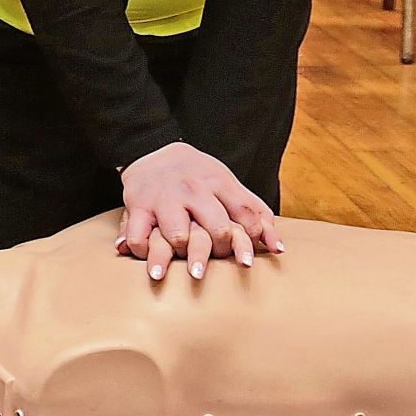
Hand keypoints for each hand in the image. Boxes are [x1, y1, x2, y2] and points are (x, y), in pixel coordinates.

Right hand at [117, 141, 283, 282]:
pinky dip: (143, 252)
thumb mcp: (229, 186)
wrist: (152, 150)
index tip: (247, 258)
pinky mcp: (137, 206)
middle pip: (217, 228)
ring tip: (185, 266)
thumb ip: (256, 214)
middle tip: (218, 261)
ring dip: (183, 256)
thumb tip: (278, 249)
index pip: (245, 213)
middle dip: (221, 251)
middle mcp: (192, 189)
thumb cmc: (198, 177)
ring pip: (178, 236)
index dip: (251, 238)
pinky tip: (149, 258)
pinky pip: (139, 236)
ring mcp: (164, 198)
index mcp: (218, 181)